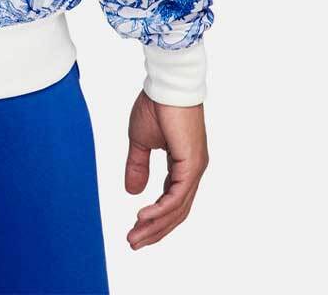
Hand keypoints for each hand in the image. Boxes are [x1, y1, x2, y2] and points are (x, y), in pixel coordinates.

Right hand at [124, 90, 207, 248]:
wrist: (166, 84)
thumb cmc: (156, 105)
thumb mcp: (140, 140)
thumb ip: (137, 166)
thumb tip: (132, 191)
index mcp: (182, 165)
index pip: (170, 201)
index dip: (154, 218)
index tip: (134, 229)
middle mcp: (192, 171)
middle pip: (176, 212)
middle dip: (154, 230)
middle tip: (133, 242)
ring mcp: (194, 169)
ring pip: (177, 208)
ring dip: (156, 225)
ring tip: (135, 236)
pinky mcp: (192, 164)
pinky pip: (177, 195)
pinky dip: (160, 209)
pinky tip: (144, 216)